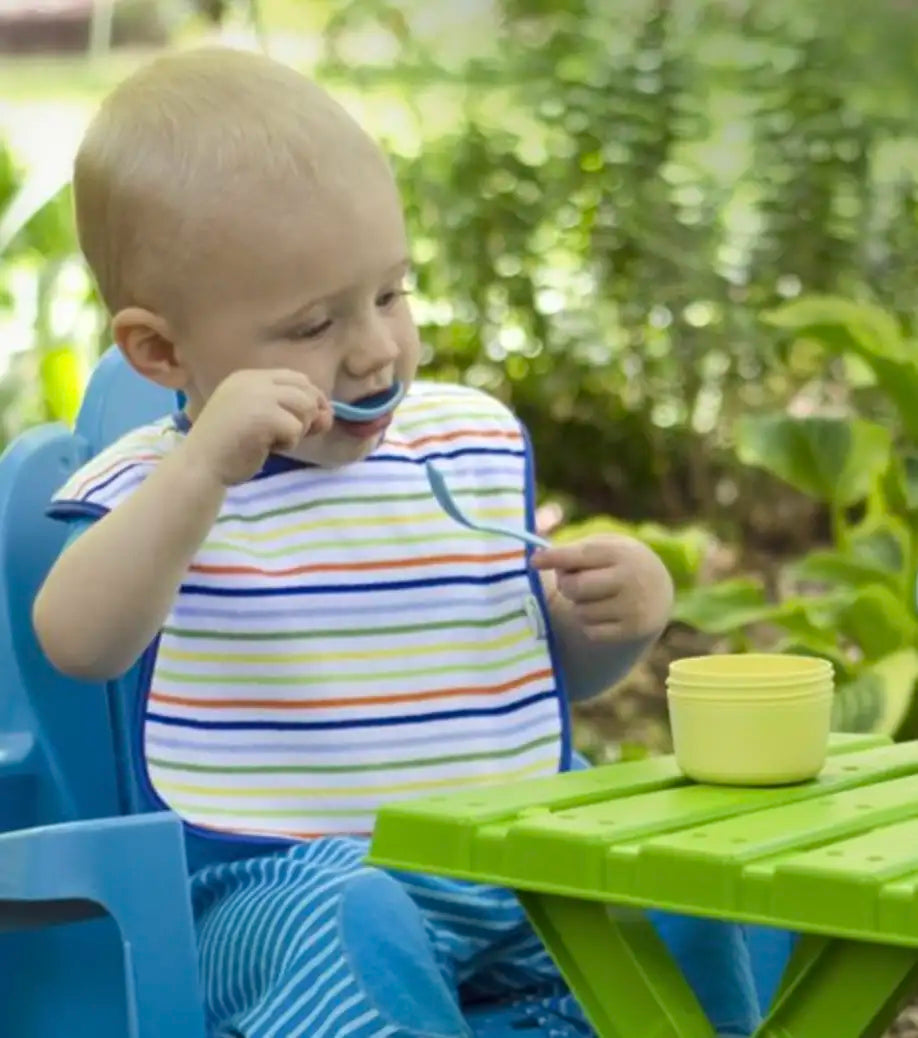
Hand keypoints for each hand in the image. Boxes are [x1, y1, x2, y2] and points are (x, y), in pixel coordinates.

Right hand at [183, 369, 332, 485]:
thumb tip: (327, 415)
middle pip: (306, 390)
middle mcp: (253, 380)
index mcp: (248, 377)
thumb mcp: (259, 419)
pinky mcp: (264, 416)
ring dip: (298, 429)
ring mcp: (258, 396)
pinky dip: (288, 443)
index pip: (296, 378)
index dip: (309, 400)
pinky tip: (267, 448)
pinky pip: (296, 428)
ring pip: (306, 407)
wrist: (201, 465)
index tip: (305, 422)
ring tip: (275, 440)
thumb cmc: (230, 447)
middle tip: (290, 435)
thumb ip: (289, 411)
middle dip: (308, 415)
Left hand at [532, 535, 673, 641]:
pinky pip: (590, 631)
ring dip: (580, 605)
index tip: (534, 561)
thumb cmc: (615, 564)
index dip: (555, 557)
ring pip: (581, 611)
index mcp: (621, 553)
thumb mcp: (603, 548)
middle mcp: (631, 579)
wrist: (657, 590)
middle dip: (566, 585)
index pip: (582, 555)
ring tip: (596, 596)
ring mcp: (633, 607)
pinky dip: (589, 623)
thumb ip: (573, 552)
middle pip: (576, 587)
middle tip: (572, 580)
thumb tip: (537, 559)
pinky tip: (604, 613)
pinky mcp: (632, 630)